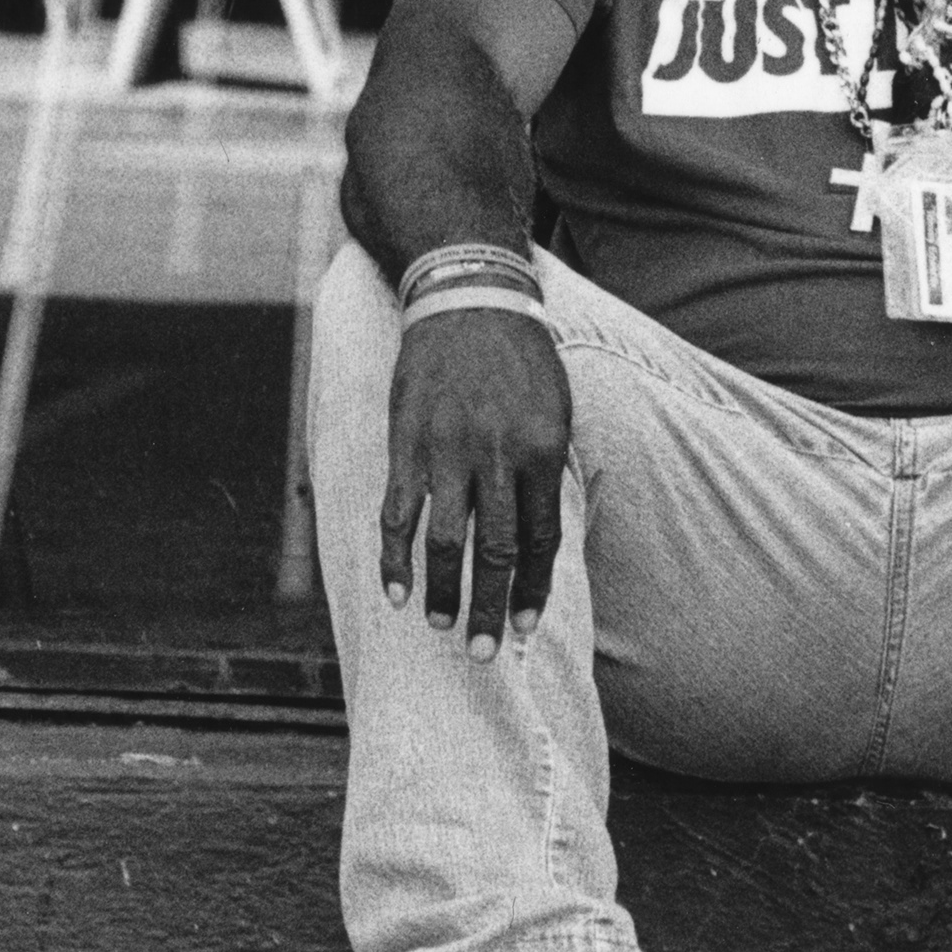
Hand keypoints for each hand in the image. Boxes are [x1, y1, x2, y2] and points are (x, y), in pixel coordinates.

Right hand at [379, 304, 572, 659]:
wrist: (468, 297)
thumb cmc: (520, 357)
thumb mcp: (555, 409)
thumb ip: (545, 471)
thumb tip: (539, 537)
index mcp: (543, 450)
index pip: (541, 540)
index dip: (531, 589)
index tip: (524, 628)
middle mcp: (497, 456)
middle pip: (496, 551)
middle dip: (491, 608)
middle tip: (485, 653)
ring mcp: (448, 450)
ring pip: (447, 541)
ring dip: (445, 592)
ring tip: (445, 627)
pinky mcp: (406, 442)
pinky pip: (399, 513)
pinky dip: (395, 558)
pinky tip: (397, 592)